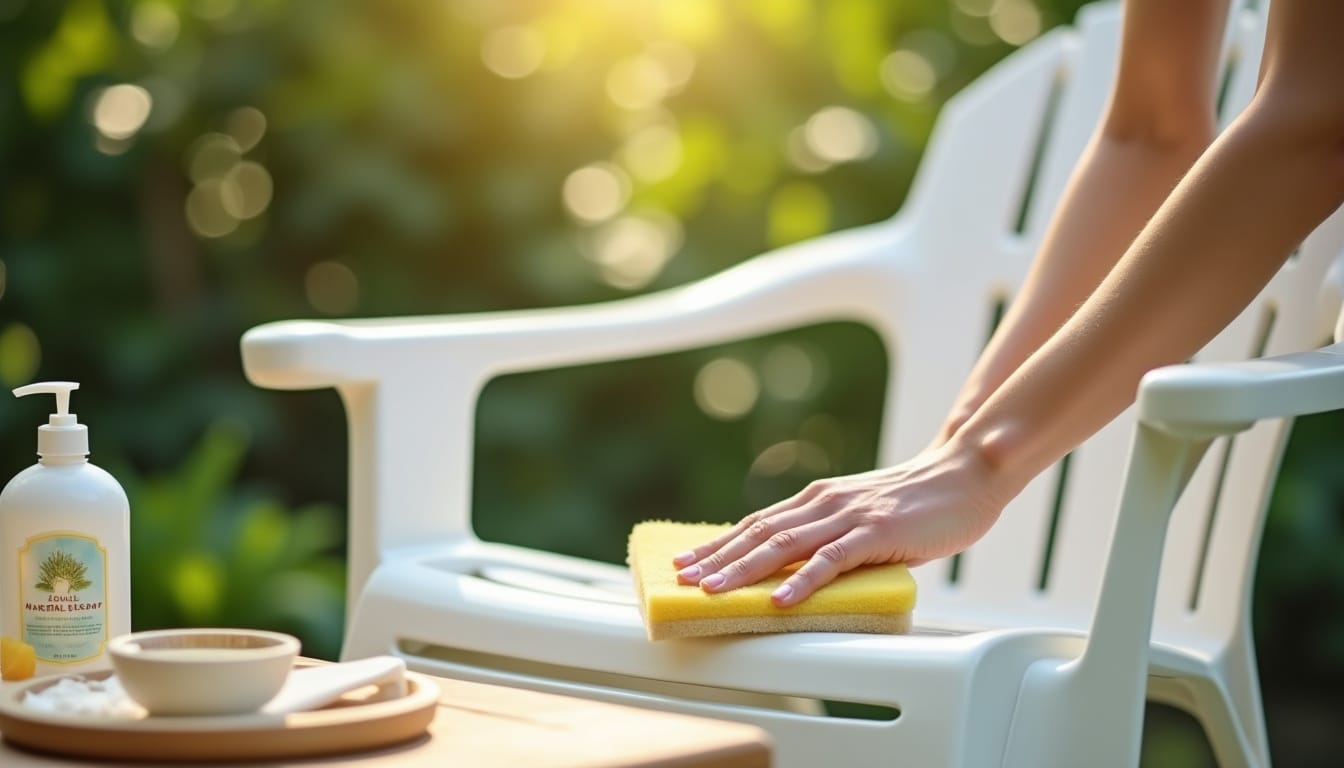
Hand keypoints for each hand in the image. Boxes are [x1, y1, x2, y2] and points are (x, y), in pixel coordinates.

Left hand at [671, 442, 1008, 606]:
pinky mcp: (876, 532)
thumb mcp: (862, 516)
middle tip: (681, 580)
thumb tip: (798, 570)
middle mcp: (824, 503)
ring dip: (743, 570)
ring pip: (784, 546)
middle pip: (758, 533)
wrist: (966, 472)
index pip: (756, 523)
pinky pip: (831, 560)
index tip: (685, 562)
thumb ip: (830, 537)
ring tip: (712, 592)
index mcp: (817, 499)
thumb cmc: (918, 502)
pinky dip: (802, 581)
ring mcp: (848, 516)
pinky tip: (779, 600)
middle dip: (716, 558)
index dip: (718, 544)